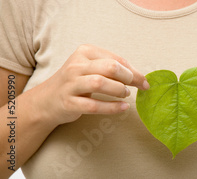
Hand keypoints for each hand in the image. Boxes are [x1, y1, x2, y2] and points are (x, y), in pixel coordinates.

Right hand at [26, 44, 148, 125]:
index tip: (144, 81)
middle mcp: (76, 65)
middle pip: (110, 68)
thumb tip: (141, 77)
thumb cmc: (77, 82)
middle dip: (128, 78)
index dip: (133, 71)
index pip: (116, 59)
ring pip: (100, 83)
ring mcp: (70, 84)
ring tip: (125, 95)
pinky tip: (123, 108)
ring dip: (119, 90)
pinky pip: (94, 105)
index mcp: (84, 52)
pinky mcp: (69, 102)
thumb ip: (114, 69)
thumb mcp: (92, 69)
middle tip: (134, 87)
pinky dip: (112, 107)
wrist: (47, 100)